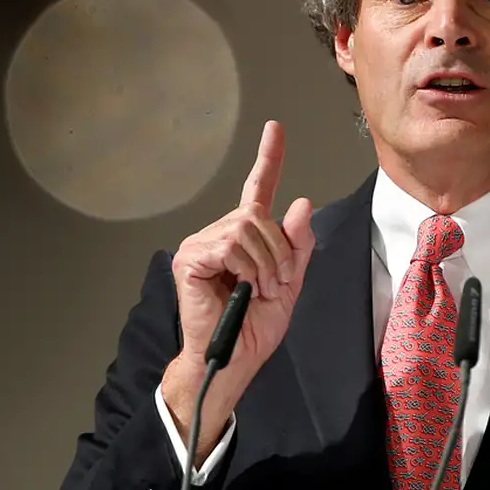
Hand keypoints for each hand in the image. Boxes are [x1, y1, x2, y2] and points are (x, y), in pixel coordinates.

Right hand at [161, 120, 315, 463]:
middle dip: (278, 252)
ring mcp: (201, 244)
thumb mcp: (289, 283)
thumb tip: (301, 202)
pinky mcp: (189, 257)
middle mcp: (219, 233)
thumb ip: (297, 245)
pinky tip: (243, 287)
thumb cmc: (255, 327)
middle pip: (258, 216)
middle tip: (273, 285)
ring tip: (258, 290)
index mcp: (244, 238)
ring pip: (247, 228)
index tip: (276, 128)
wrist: (234, 360)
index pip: (257, 189)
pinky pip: (231, 243)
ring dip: (265, 263)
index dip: (268, 158)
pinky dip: (247, 267)